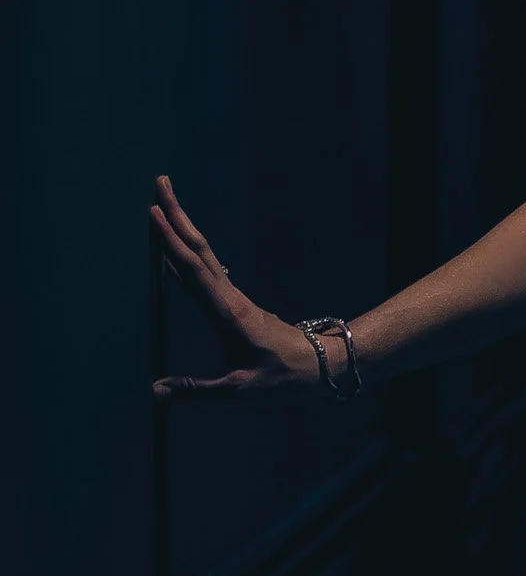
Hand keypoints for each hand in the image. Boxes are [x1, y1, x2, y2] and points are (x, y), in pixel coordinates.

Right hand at [149, 176, 323, 400]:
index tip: (153, 212)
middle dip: (178, 215)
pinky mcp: (239, 306)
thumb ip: (196, 390)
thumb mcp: (240, 391)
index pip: (192, 269)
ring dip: (184, 229)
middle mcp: (230, 298)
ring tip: (164, 208)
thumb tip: (155, 392)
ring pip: (205, 256)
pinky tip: (180, 254)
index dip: (171, 242)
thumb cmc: (284, 379)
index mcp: (227, 312)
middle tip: (160, 182)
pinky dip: (190, 254)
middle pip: (199, 249)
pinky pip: (209, 271)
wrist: (323, 368)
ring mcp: (236, 299)